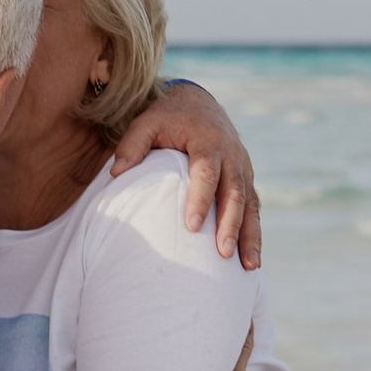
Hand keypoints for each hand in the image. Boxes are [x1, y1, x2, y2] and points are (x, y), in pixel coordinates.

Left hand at [105, 79, 261, 270]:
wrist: (198, 103)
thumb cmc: (167, 117)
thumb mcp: (146, 121)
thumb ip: (132, 144)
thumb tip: (116, 173)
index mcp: (208, 141)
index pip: (206, 172)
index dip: (201, 199)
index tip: (192, 226)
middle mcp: (232, 155)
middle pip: (234, 192)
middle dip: (230, 224)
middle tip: (222, 253)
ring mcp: (243, 168)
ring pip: (250, 204)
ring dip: (249, 236)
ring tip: (249, 267)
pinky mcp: (246, 180)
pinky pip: (254, 208)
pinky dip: (254, 234)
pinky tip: (251, 262)